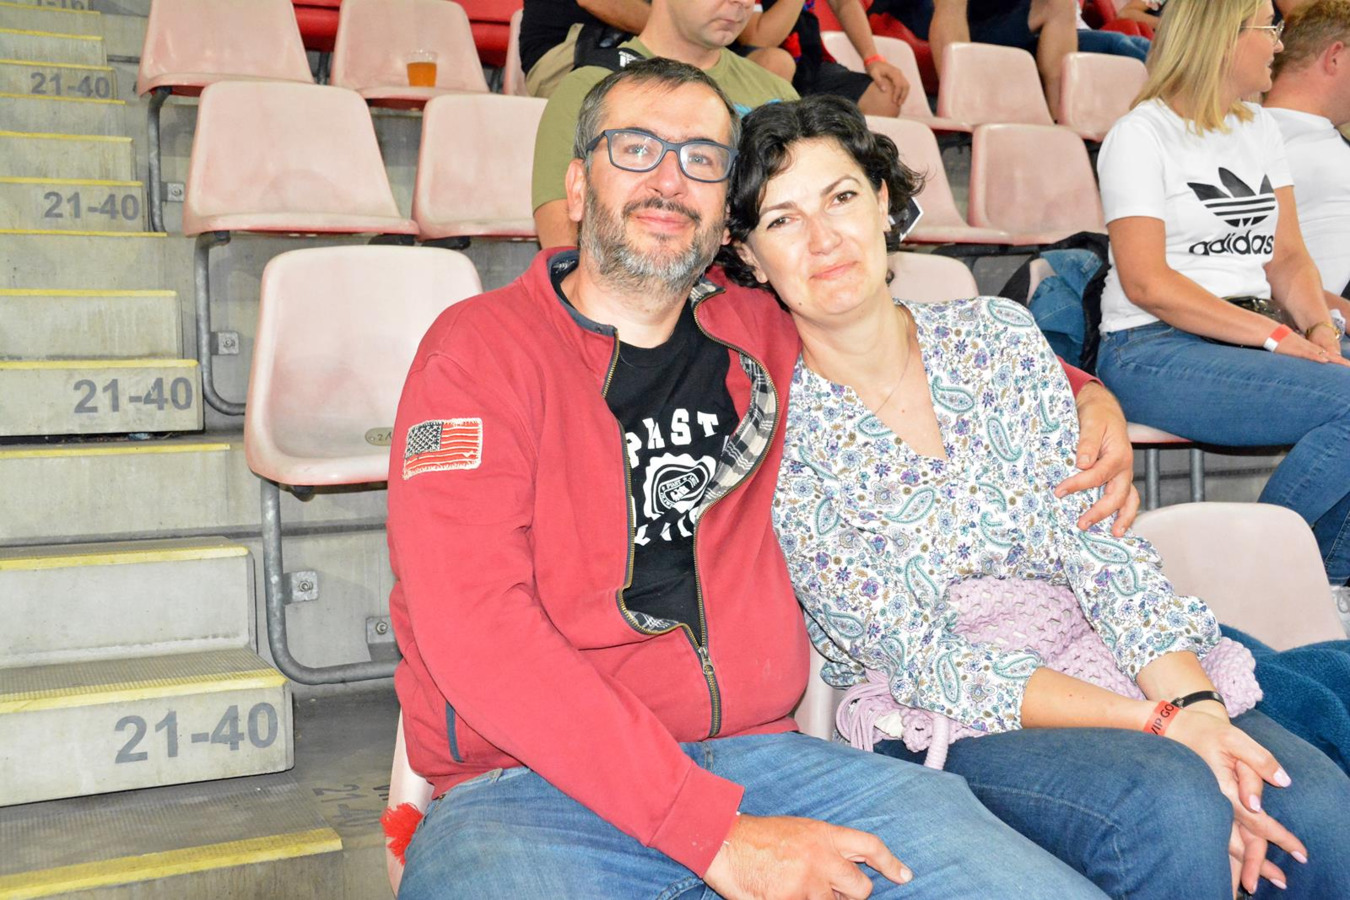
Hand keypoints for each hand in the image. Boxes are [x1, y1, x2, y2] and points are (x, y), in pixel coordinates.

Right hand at [703, 813, 911, 899]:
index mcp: (824, 835)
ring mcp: (807, 882)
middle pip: (861, 889)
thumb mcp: (798, 831)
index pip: (869, 846)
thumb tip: (844, 869)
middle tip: (831, 894)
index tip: (904, 876)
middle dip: (851, 897)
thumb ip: (824, 848)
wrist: (721, 838)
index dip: (890, 863)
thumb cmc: (755, 837)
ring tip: (793, 888)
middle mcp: (822, 857)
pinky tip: (779, 894)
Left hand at [864, 58, 909, 107]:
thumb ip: (879, 81)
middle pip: (905, 85)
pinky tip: (899, 98)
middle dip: (903, 95)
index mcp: (894, 72)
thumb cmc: (873, 67)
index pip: (899, 84)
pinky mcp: (898, 76)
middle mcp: (899, 73)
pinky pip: (904, 85)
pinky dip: (903, 92)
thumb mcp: (873, 73)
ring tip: (900, 103)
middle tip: (899, 104)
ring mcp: (899, 74)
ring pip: (906, 85)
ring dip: (904, 94)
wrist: (874, 60)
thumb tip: (884, 90)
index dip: (897, 93)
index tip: (894, 101)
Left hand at [1056, 382, 1139, 535]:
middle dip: (1101, 512)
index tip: (1059, 491)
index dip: (1078, 485)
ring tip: (1114, 534)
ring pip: (1128, 500)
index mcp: (1118, 454)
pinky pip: (1125, 498)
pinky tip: (1113, 526)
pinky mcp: (1118, 477)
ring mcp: (1123, 474)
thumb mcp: (1091, 423)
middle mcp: (1124, 467)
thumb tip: (1083, 463)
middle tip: (1082, 524)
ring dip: (1122, 518)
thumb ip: (1087, 442)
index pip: (1098, 475)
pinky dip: (1122, 512)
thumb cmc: (1097, 415)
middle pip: (1117, 495)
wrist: (1104, 409)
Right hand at [1164, 710, 1307, 894]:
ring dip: (1243, 862)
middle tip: (1280, 881)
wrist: (1168, 728)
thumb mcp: (1234, 738)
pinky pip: (1215, 834)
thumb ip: (1259, 759)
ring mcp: (1204, 805)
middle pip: (1239, 841)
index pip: (1257, 821)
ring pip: (1224, 842)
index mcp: (1222, 788)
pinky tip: (1234, 858)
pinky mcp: (1202, 804)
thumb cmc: (1203, 731)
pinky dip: (1228, 851)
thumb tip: (1283, 781)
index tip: (1299, 852)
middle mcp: (1212, 802)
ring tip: (1257, 882)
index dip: (1279, 837)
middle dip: (1259, 864)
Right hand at [1274, 330, 1349, 366]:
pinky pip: (1308, 354)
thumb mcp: (1286, 347)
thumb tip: (1293, 357)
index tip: (1342, 363)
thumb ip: (1292, 352)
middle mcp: (1307, 347)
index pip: (1323, 353)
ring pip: (1321, 354)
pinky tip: (1325, 360)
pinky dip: (1317, 357)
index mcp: (1306, 347)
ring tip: (1344, 364)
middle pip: (1326, 354)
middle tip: (1348, 365)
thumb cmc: (1275, 340)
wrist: (1268, 331)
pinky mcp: (1296, 349)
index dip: (1334, 358)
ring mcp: (1302, 347)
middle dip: (1338, 360)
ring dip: (1333, 360)